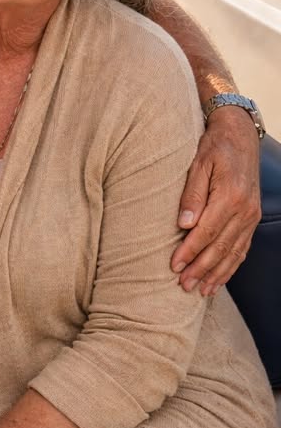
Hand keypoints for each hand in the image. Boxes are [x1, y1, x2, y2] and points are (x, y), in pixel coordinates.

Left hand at [171, 107, 260, 294]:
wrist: (240, 136)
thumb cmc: (215, 147)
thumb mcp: (198, 164)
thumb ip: (192, 195)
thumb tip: (184, 224)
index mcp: (230, 196)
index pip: (206, 232)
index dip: (189, 251)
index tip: (174, 265)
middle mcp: (245, 210)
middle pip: (220, 247)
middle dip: (200, 269)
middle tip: (183, 285)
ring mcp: (251, 216)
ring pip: (233, 253)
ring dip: (216, 274)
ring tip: (200, 290)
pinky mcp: (252, 218)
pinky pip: (242, 248)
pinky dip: (231, 266)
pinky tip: (219, 279)